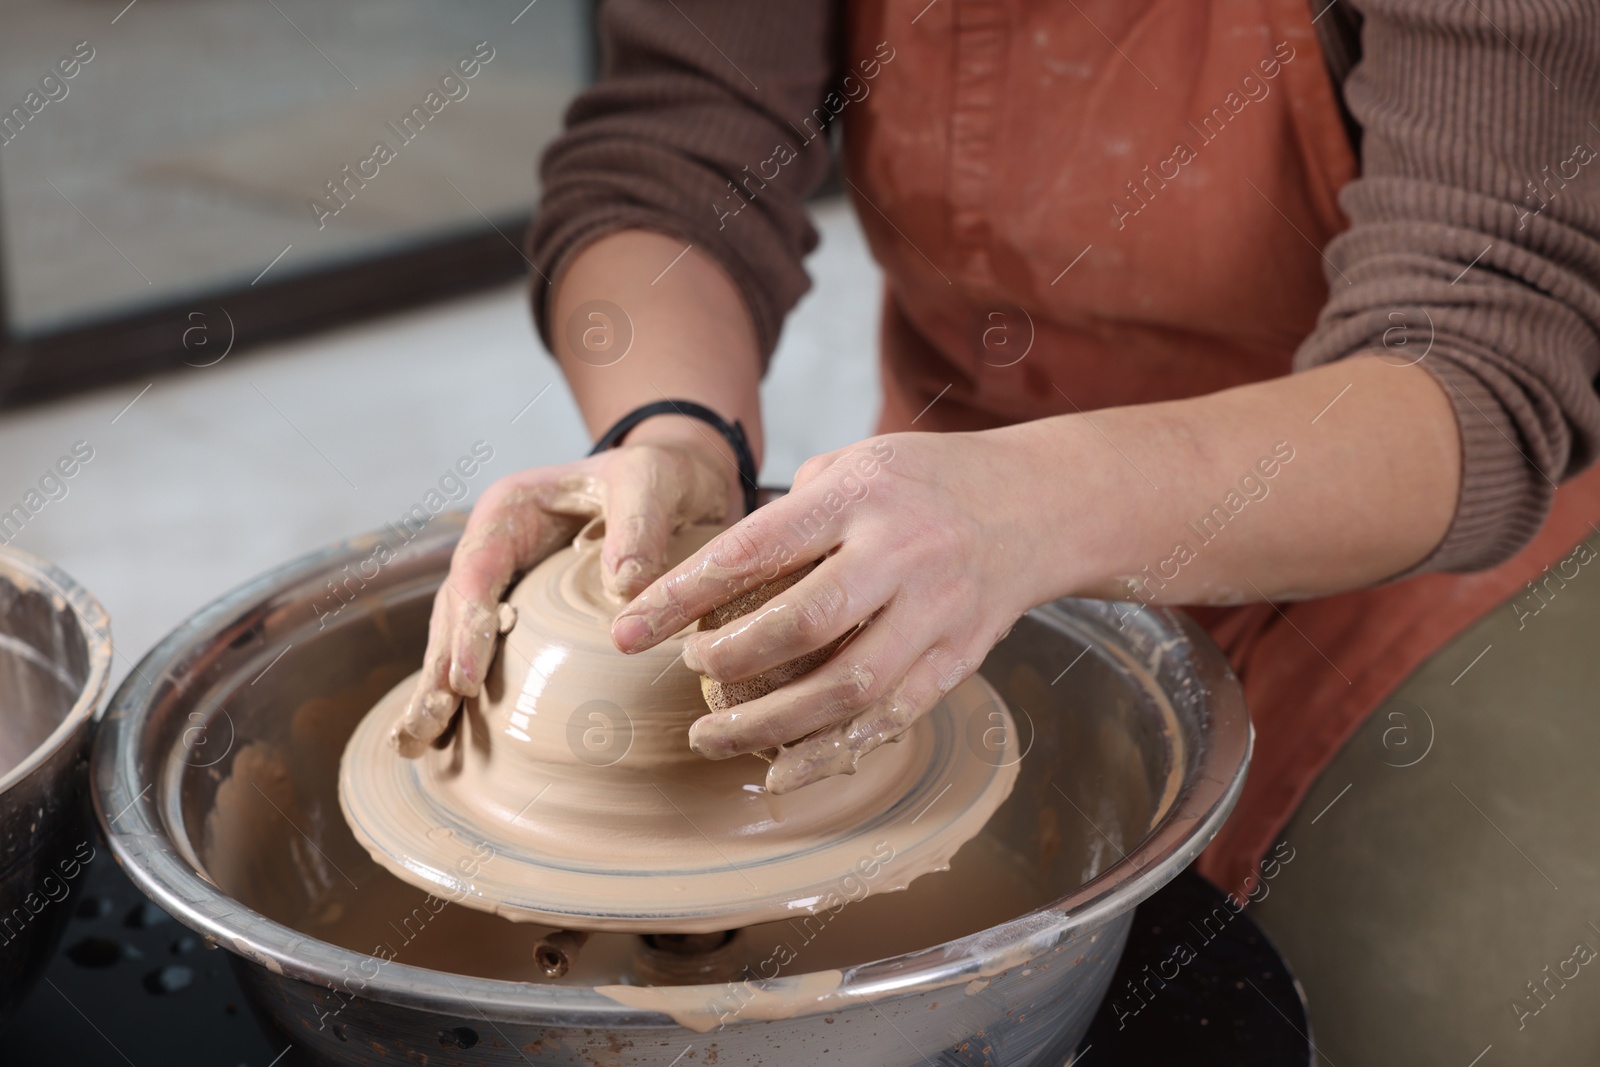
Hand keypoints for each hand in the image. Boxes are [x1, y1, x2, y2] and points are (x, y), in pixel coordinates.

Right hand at [393, 434, 733, 755]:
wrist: (676, 482)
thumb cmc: (658, 477)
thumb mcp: (651, 484)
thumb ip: (638, 528)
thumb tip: (623, 588)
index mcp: (510, 510)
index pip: (477, 572)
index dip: (468, 628)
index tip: (469, 681)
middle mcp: (496, 547)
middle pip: (454, 612)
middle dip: (438, 670)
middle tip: (427, 726)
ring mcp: (506, 581)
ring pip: (460, 638)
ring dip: (440, 689)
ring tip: (415, 743)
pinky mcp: (526, 612)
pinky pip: (492, 653)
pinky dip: (469, 694)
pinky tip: (450, 738)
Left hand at [610, 432, 1042, 792]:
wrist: (1042, 503)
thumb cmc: (926, 480)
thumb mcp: (857, 462)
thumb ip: (792, 513)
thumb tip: (715, 574)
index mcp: (860, 496)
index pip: (754, 550)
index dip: (684, 596)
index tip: (629, 630)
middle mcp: (901, 553)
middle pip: (802, 624)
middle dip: (728, 660)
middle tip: (688, 671)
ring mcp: (937, 611)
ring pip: (847, 686)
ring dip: (769, 723)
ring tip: (710, 736)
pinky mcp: (959, 656)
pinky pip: (893, 716)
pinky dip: (833, 750)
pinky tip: (783, 768)